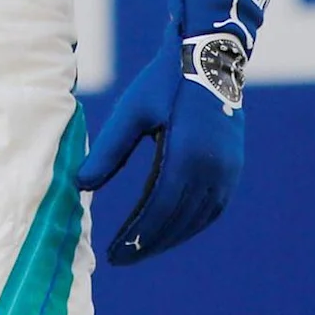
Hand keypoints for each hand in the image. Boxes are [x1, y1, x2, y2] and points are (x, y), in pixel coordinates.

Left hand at [74, 0, 276, 264]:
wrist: (209, 56)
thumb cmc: (164, 81)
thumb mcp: (132, 112)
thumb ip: (109, 151)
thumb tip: (80, 185)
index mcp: (187, 154)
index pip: (159, 210)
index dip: (136, 236)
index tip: (114, 253)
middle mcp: (212, 168)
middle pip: (178, 221)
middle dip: (149, 244)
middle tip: (121, 258)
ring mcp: (227, 170)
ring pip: (197, 219)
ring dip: (170, 238)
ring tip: (142, 248)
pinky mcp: (233, 167)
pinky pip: (212, 208)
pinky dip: (191, 224)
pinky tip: (170, 229)